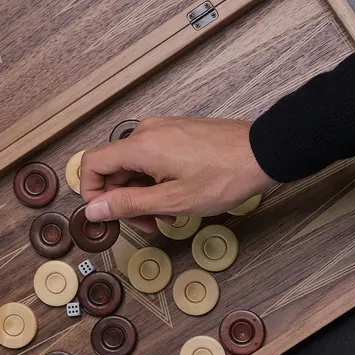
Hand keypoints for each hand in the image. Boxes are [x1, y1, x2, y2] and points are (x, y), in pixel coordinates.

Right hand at [80, 117, 275, 232]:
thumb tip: (92, 210)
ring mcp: (163, 130)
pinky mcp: (177, 133)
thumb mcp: (172, 201)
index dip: (91, 192)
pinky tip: (177, 199)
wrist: (263, 152)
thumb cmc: (224, 177)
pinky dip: (156, 181)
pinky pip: (152, 158)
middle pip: (114, 168)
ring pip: (134, 166)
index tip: (106, 215)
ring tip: (168, 215)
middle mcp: (146, 132)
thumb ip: (128, 205)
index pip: (91, 164)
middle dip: (124, 200)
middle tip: (148, 224)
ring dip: (143, 194)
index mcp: (139, 146)